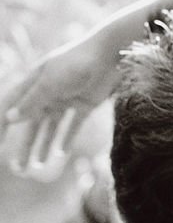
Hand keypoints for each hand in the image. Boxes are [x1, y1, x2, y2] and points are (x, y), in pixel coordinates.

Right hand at [0, 34, 118, 177]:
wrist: (112, 53)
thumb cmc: (77, 63)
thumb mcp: (50, 82)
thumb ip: (31, 101)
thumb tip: (9, 119)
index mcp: (34, 83)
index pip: (11, 107)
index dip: (2, 126)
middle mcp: (48, 92)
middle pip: (31, 124)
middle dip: (24, 146)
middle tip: (18, 169)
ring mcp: (67, 98)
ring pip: (50, 128)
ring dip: (43, 146)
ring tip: (38, 166)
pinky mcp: (85, 103)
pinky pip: (73, 124)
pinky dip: (66, 138)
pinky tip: (61, 153)